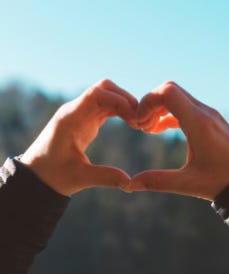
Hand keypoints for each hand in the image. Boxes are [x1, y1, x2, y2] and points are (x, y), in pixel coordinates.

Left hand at [20, 80, 137, 195]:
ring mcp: (81, 113)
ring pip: (108, 95)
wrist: (38, 175)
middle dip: (126, 100)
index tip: (135, 120)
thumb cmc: (54, 175)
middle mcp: (76, 110)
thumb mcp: (80, 178)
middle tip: (143, 121)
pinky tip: (133, 125)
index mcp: (71, 118)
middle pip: (105, 88)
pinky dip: (122, 111)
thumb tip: (130, 182)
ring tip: (141, 124)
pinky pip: (107, 107)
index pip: (97, 94)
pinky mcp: (87, 120)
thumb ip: (105, 177)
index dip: (120, 101)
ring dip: (126, 105)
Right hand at [128, 81, 228, 199]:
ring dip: (162, 109)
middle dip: (151, 104)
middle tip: (141, 127)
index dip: (147, 102)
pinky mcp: (216, 123)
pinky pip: (190, 108)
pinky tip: (164, 130)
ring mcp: (212, 116)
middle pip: (170, 90)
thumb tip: (130, 185)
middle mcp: (206, 114)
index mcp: (199, 123)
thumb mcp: (189, 184)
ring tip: (150, 130)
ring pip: (180, 98)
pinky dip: (174, 114)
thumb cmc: (224, 183)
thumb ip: (158, 181)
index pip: (166, 92)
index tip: (139, 124)